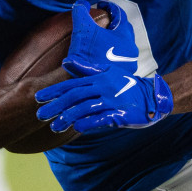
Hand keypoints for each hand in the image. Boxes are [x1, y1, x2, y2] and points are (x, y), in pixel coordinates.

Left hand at [35, 71, 172, 133]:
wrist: (152, 96)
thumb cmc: (126, 85)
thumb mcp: (107, 73)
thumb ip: (86, 69)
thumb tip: (66, 62)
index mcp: (98, 78)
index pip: (71, 84)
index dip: (54, 91)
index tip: (39, 97)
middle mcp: (103, 87)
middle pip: (74, 96)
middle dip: (55, 105)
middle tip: (40, 114)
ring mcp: (111, 100)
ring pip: (84, 108)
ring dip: (68, 117)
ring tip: (54, 126)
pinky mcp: (120, 113)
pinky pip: (101, 118)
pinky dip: (88, 122)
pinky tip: (76, 128)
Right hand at [62, 0, 137, 76]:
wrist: (91, 82)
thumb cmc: (88, 55)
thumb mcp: (82, 30)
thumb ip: (81, 13)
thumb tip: (81, 3)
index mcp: (124, 34)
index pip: (120, 14)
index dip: (109, 7)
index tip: (101, 5)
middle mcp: (131, 47)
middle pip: (124, 29)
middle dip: (114, 23)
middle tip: (103, 20)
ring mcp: (130, 61)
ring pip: (124, 44)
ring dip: (115, 39)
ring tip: (103, 38)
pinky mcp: (125, 73)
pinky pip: (122, 58)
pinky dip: (114, 52)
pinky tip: (104, 54)